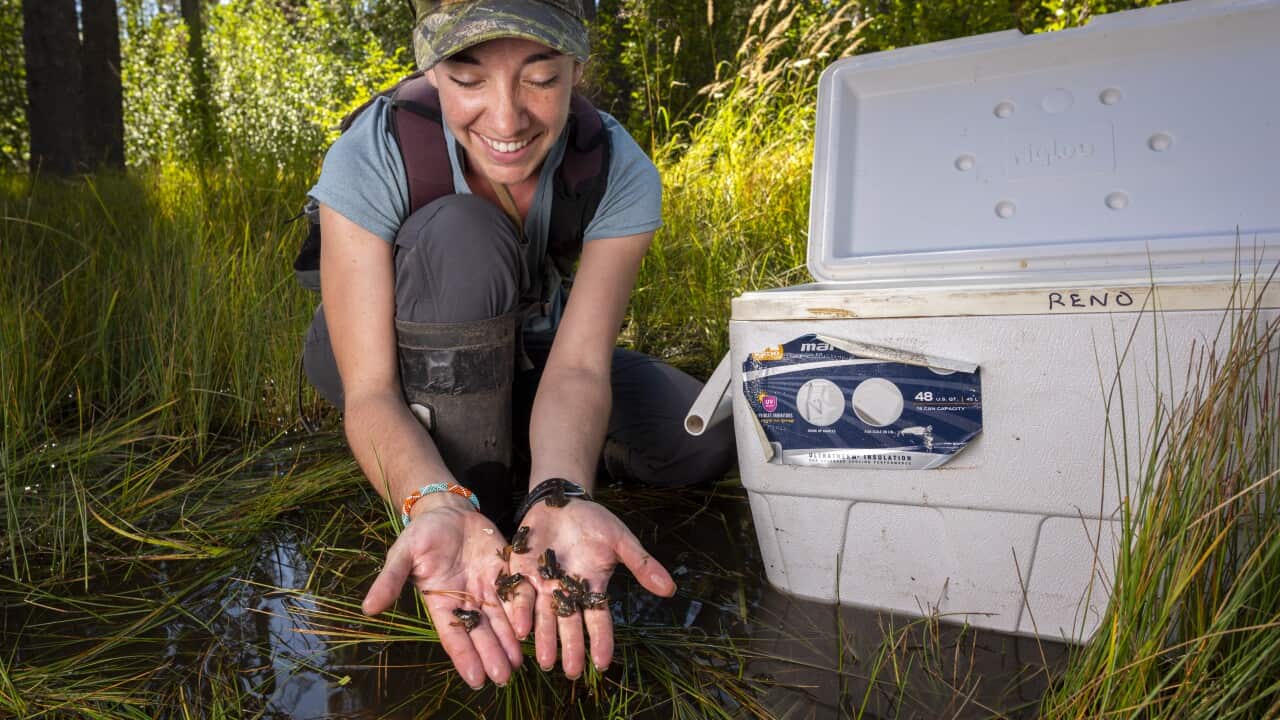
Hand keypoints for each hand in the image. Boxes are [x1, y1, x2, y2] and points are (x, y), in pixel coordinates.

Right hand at [362, 493, 522, 687]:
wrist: (446, 510)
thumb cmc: (421, 534)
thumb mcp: (402, 554)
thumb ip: (390, 581)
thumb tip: (368, 608)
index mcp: (440, 602)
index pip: (454, 635)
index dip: (465, 657)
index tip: (476, 679)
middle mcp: (466, 601)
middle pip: (481, 633)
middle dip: (492, 654)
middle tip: (503, 677)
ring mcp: (486, 587)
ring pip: (500, 619)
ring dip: (509, 641)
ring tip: (518, 664)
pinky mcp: (503, 571)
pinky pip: (515, 592)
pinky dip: (524, 610)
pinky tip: (532, 628)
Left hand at [505, 499, 675, 677]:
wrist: (562, 501)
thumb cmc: (594, 522)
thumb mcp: (621, 540)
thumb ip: (642, 564)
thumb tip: (670, 589)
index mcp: (592, 586)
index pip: (598, 619)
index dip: (600, 641)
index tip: (603, 664)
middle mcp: (566, 592)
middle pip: (569, 625)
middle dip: (571, 648)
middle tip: (572, 672)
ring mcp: (543, 584)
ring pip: (543, 617)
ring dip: (545, 639)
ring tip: (545, 662)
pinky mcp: (521, 572)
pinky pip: (520, 595)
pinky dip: (521, 611)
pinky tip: (521, 628)